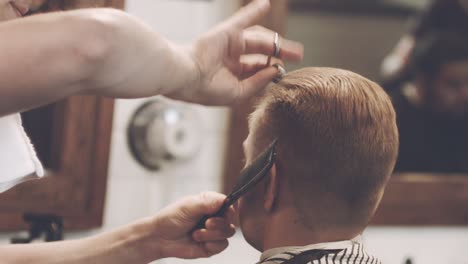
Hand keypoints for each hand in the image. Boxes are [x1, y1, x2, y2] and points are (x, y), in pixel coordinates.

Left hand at [148, 192, 235, 258]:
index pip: (228, 203)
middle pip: (231, 219)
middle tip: (207, 223)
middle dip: (219, 223)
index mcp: (210, 203)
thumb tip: (224, 200)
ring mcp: (213, 232)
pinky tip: (199, 242)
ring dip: (212, 234)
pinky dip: (212, 244)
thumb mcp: (188, 206)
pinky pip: (222, 245)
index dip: (230, 208)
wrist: (160, 238)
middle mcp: (214, 217)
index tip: (226, 211)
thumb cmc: (171, 218)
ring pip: (228, 232)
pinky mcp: (211, 245)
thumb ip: (207, 202)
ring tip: (196, 234)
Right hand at [167, 0, 303, 105]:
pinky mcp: (226, 32)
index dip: (271, 68)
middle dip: (279, 53)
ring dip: (277, 40)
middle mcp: (232, 58)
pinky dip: (254, 10)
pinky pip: (243, 19)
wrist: (187, 77)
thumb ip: (257, 81)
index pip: (257, 68)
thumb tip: (276, 70)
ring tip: (295, 47)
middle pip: (261, 52)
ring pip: (258, 39)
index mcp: (232, 74)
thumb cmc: (207, 89)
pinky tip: (266, 4)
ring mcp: (229, 44)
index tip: (283, 70)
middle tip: (298, 54)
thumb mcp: (238, 92)